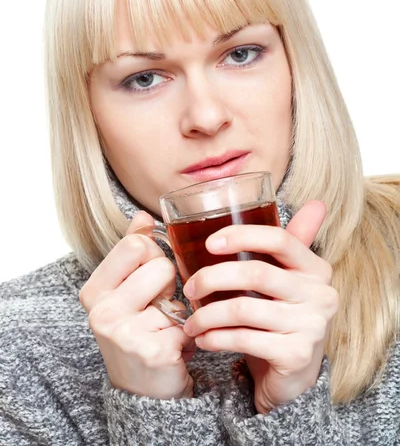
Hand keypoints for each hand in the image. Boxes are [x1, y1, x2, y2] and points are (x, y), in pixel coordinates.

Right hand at [79, 211, 195, 399]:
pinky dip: (188, 335)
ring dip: (178, 311)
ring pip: (178, 294)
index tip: (147, 277)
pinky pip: (189, 322)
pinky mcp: (155, 353)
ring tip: (164, 327)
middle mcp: (103, 312)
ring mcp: (127, 335)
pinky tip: (173, 347)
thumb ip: (132, 248)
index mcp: (94, 291)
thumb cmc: (134, 329)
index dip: (152, 256)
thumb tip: (142, 215)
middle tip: (156, 307)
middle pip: (161, 265)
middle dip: (167, 284)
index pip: (137, 244)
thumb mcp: (125, 288)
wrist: (140, 389)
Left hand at [182, 201, 337, 412]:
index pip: (279, 239)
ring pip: (243, 309)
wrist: (294, 377)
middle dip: (212, 278)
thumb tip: (316, 202)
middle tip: (189, 288)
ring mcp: (311, 326)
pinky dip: (215, 338)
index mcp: (315, 268)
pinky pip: (244, 339)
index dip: (242, 235)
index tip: (209, 243)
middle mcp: (320, 294)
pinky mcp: (296, 355)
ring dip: (207, 315)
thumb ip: (290, 246)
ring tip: (190, 321)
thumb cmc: (282, 318)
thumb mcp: (287, 279)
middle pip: (255, 273)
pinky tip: (203, 339)